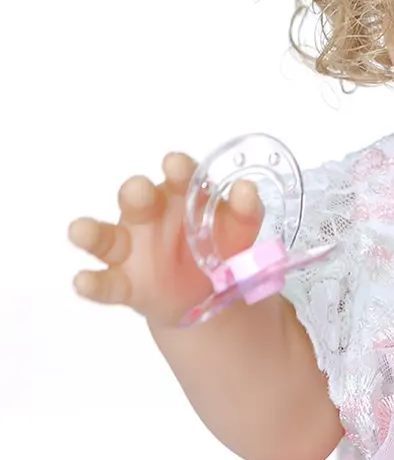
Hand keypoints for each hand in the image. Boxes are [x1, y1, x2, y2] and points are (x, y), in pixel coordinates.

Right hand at [69, 152, 264, 327]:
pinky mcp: (124, 281)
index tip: (175, 165)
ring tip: (80, 230)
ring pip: (106, 237)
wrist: (211, 294)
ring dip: (92, 232)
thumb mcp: (241, 228)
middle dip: (136, 192)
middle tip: (140, 191)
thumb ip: (246, 209)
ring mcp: (132, 247)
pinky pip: (105, 281)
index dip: (176, 169)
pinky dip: (92, 282)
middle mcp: (150, 214)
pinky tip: (83, 280)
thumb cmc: (222, 246)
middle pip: (137, 198)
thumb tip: (247, 189)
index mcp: (182, 194)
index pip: (178, 175)